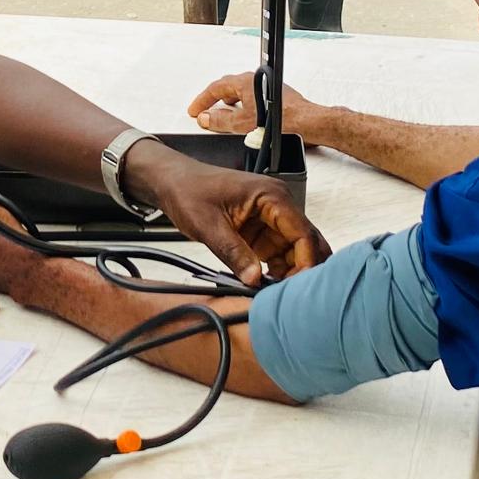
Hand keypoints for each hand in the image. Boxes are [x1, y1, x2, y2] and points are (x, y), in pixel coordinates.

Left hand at [123, 141, 328, 285]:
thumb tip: (254, 279)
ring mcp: (272, 218)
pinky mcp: (262, 230)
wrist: (172, 182)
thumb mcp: (207, 225)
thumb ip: (233, 252)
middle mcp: (278, 205)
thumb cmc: (188, 190)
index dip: (305, 262)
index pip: (304, 233)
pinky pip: (279, 254)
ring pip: (295, 251)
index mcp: (272, 196)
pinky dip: (277, 271)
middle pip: (307, 243)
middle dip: (302, 269)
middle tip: (290, 296)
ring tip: (275, 294)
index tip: (297, 288)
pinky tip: (266, 285)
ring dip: (290, 273)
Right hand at [188, 73, 325, 144]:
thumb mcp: (242, 124)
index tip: (194, 111)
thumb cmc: (282, 119)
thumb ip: (220, 121)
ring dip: (228, 104)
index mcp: (244, 82)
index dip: (202, 100)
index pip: (215, 88)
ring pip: (240, 93)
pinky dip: (242, 107)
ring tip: (222, 116)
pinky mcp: (274, 97)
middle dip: (213, 100)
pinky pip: (251, 99)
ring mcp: (266, 88)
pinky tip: (244, 120)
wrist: (306, 123)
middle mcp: (255, 81)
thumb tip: (205, 118)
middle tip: (204, 111)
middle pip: (227, 87)